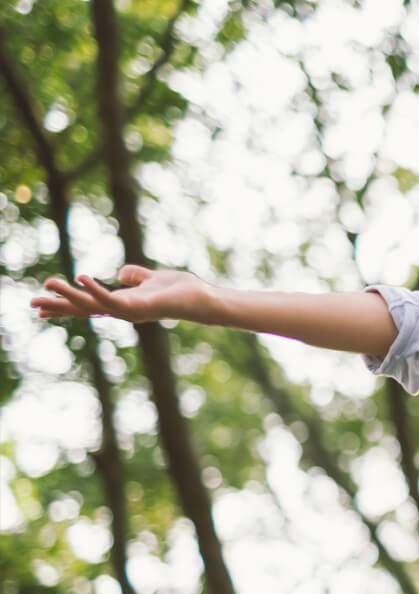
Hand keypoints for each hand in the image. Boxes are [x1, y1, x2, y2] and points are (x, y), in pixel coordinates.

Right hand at [31, 264, 212, 323]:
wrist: (203, 299)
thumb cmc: (182, 291)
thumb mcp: (153, 279)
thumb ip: (136, 277)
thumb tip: (122, 274)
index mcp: (122, 303)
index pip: (87, 306)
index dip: (65, 305)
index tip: (39, 308)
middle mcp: (123, 310)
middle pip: (84, 310)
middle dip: (58, 306)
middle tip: (31, 303)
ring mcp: (131, 311)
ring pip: (93, 305)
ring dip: (70, 295)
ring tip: (49, 283)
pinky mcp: (141, 306)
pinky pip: (113, 299)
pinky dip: (96, 289)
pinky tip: (81, 278)